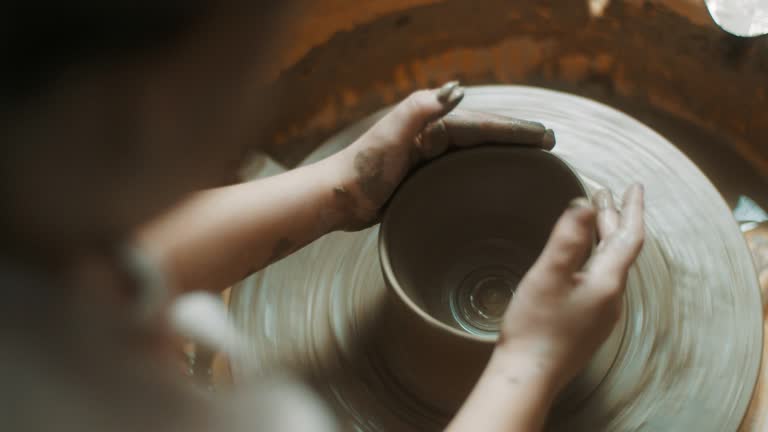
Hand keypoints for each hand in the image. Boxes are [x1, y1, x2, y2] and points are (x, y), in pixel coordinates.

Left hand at [330, 82, 554, 229]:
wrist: (338, 197)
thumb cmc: (361, 169)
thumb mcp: (389, 136)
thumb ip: (418, 110)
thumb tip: (457, 90)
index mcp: (431, 125)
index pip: (482, 125)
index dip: (515, 129)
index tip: (544, 135)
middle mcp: (433, 136)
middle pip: (485, 135)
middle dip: (518, 136)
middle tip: (550, 142)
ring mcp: (430, 157)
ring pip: (478, 151)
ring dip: (506, 152)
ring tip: (534, 157)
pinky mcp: (425, 178)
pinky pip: (464, 171)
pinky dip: (485, 171)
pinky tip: (497, 181)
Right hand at [496, 185, 644, 394]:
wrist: (528, 375)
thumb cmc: (536, 326)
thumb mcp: (548, 275)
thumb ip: (567, 239)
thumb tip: (583, 205)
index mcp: (606, 282)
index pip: (628, 237)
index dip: (631, 209)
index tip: (634, 187)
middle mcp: (610, 298)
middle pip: (617, 251)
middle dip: (612, 220)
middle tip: (604, 195)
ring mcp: (600, 314)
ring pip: (608, 266)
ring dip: (603, 239)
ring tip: (593, 221)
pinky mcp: (586, 324)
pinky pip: (598, 282)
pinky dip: (593, 260)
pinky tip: (579, 262)